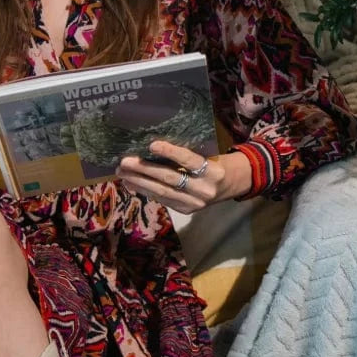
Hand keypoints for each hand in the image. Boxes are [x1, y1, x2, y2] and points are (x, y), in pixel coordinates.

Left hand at [116, 140, 250, 214]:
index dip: (171, 153)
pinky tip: (132, 184)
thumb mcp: (209, 154)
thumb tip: (153, 147)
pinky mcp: (186, 211)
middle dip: (145, 170)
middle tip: (125, 161)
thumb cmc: (217, 162)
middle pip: (170, 178)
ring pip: (162, 192)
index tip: (151, 145)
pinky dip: (146, 191)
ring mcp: (195, 204)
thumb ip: (188, 154)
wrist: (234, 184)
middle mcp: (204, 190)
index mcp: (214, 172)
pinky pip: (163, 199)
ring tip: (123, 173)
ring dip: (139, 182)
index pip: (190, 161)